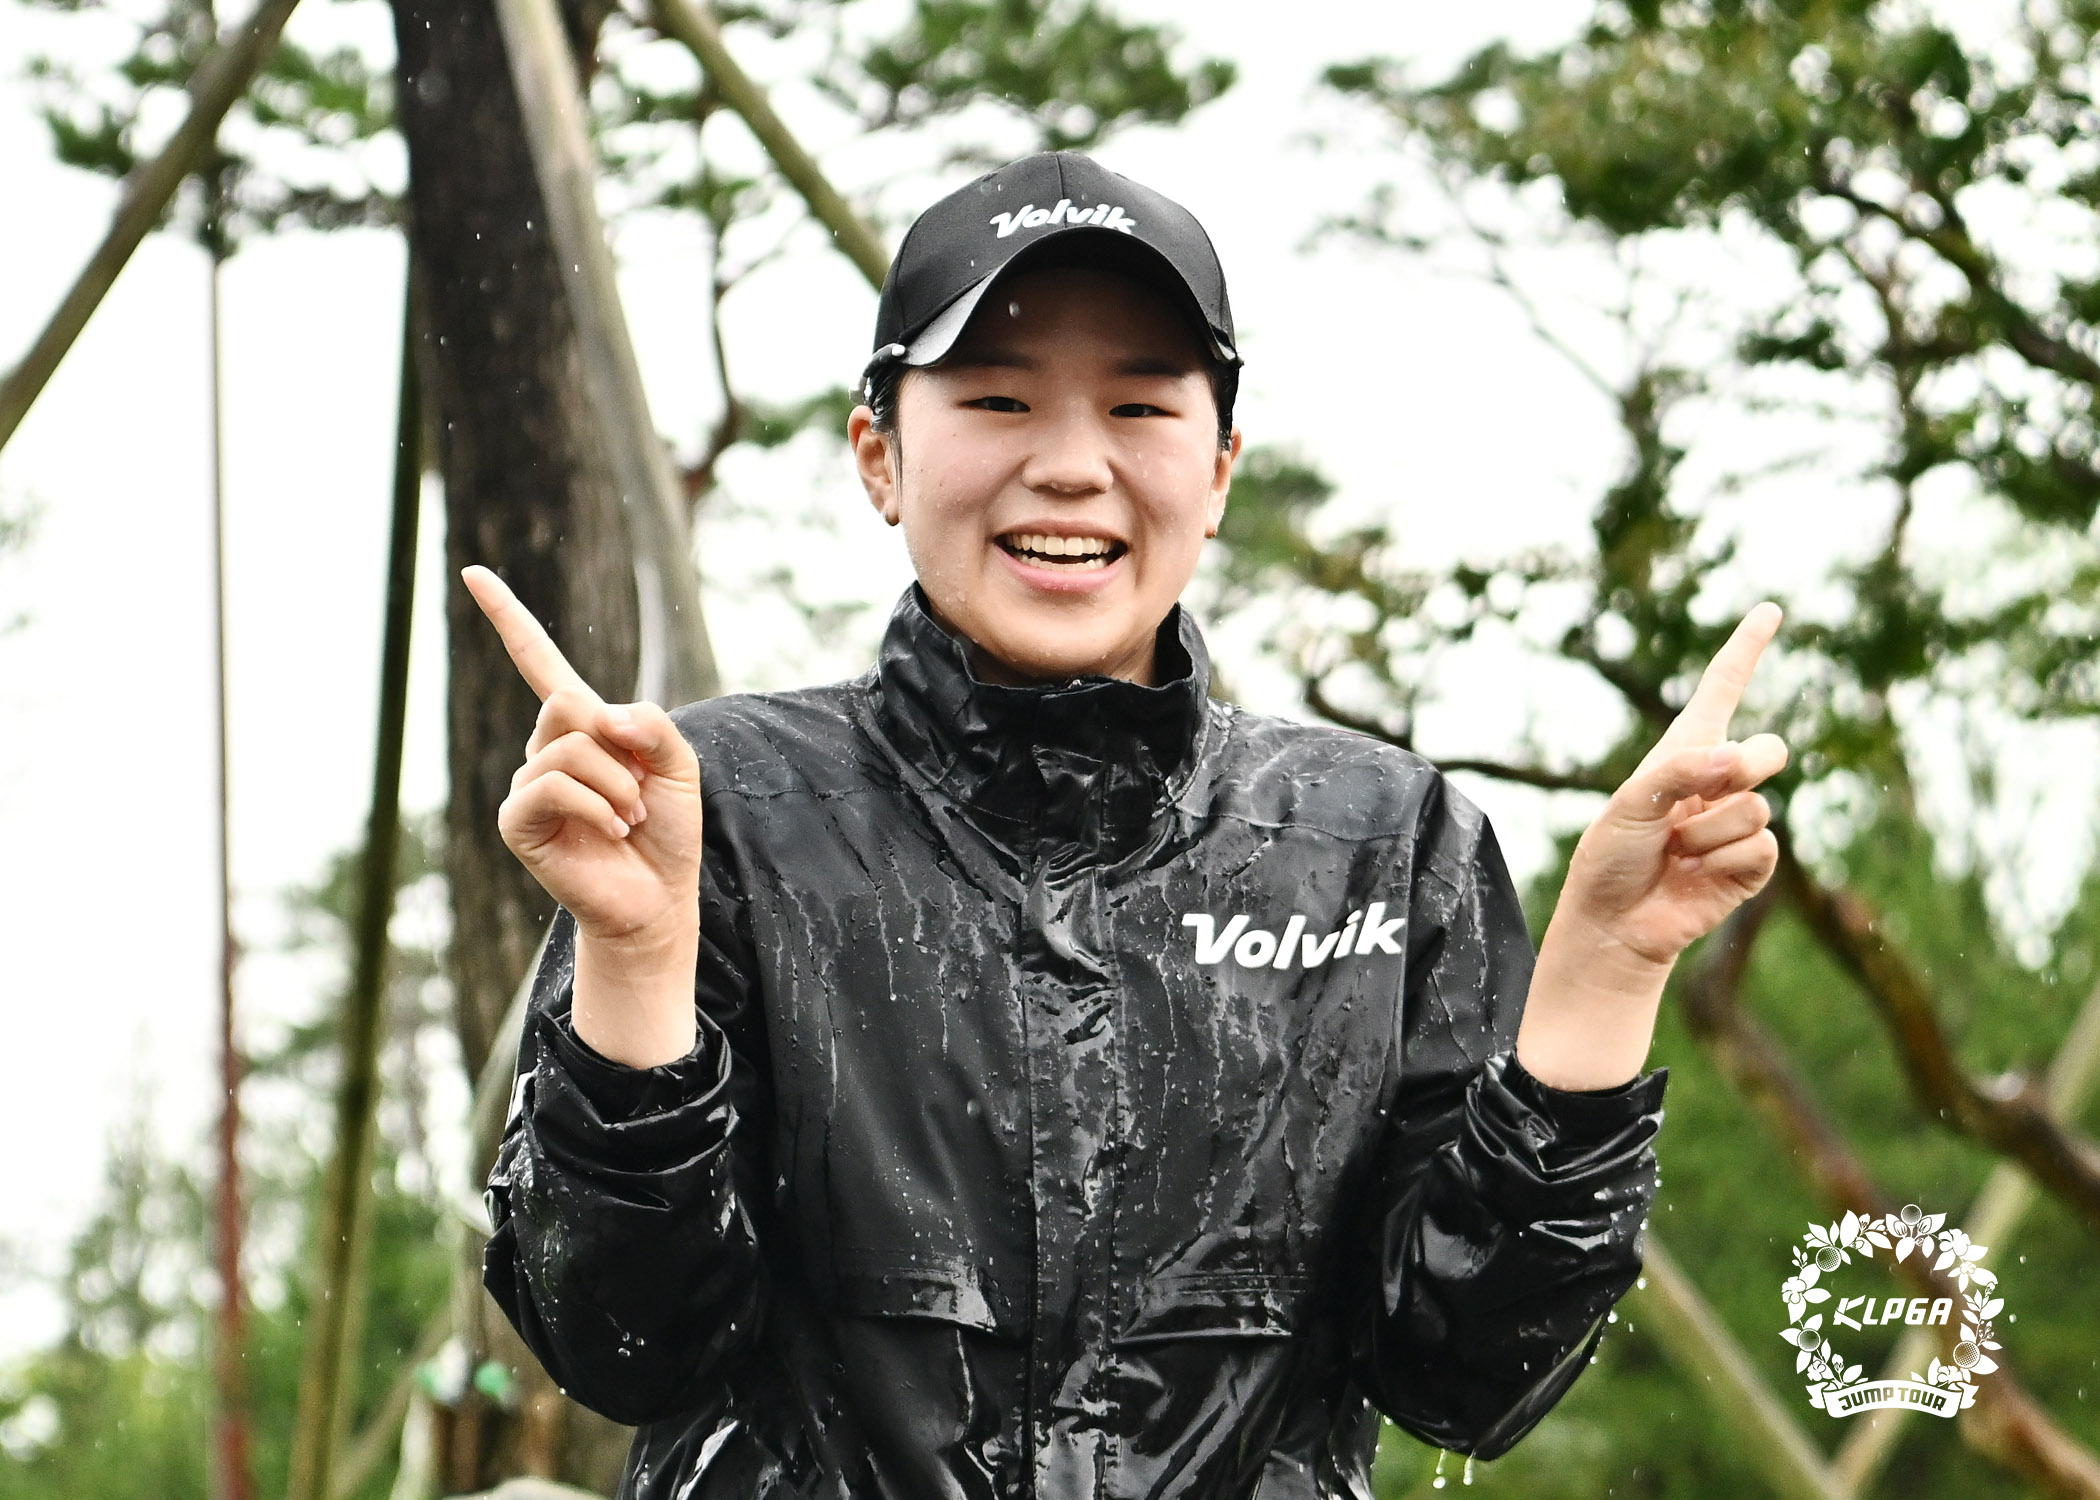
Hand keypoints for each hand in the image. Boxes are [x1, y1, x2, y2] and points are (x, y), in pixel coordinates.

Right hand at [461, 564, 703, 952]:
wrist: (658, 898)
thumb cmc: (668, 831)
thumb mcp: (679, 765)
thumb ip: (651, 724)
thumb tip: (595, 716)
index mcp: (582, 726)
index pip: (538, 661)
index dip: (507, 617)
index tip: (474, 572)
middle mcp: (546, 749)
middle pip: (569, 703)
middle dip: (621, 748)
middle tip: (640, 793)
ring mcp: (527, 784)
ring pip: (569, 747)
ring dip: (618, 786)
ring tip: (631, 819)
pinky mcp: (517, 820)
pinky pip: (553, 786)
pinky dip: (597, 806)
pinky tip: (612, 831)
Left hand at [1560, 601, 1789, 968]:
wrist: (1613, 923)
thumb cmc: (1611, 856)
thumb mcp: (1631, 802)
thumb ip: (1682, 773)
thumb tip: (1738, 763)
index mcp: (1683, 752)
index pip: (1722, 690)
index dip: (1745, 650)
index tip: (1769, 610)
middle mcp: (1716, 782)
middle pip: (1768, 752)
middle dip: (1744, 769)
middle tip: (1703, 798)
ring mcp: (1736, 823)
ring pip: (1756, 808)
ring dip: (1707, 834)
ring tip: (1675, 853)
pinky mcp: (1750, 866)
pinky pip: (1761, 847)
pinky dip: (1722, 862)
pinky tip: (1694, 876)